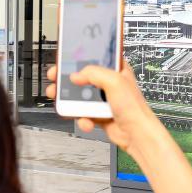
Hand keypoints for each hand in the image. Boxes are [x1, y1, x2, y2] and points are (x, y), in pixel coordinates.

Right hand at [46, 61, 165, 162]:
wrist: (136, 134)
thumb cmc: (134, 108)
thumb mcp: (114, 81)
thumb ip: (94, 73)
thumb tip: (76, 75)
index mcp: (115, 70)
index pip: (94, 58)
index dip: (78, 58)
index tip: (64, 60)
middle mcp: (108, 83)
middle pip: (82, 78)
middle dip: (67, 81)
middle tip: (56, 80)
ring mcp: (102, 99)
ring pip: (79, 96)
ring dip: (69, 101)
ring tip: (61, 101)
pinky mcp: (98, 114)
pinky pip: (82, 113)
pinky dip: (81, 118)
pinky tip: (86, 121)